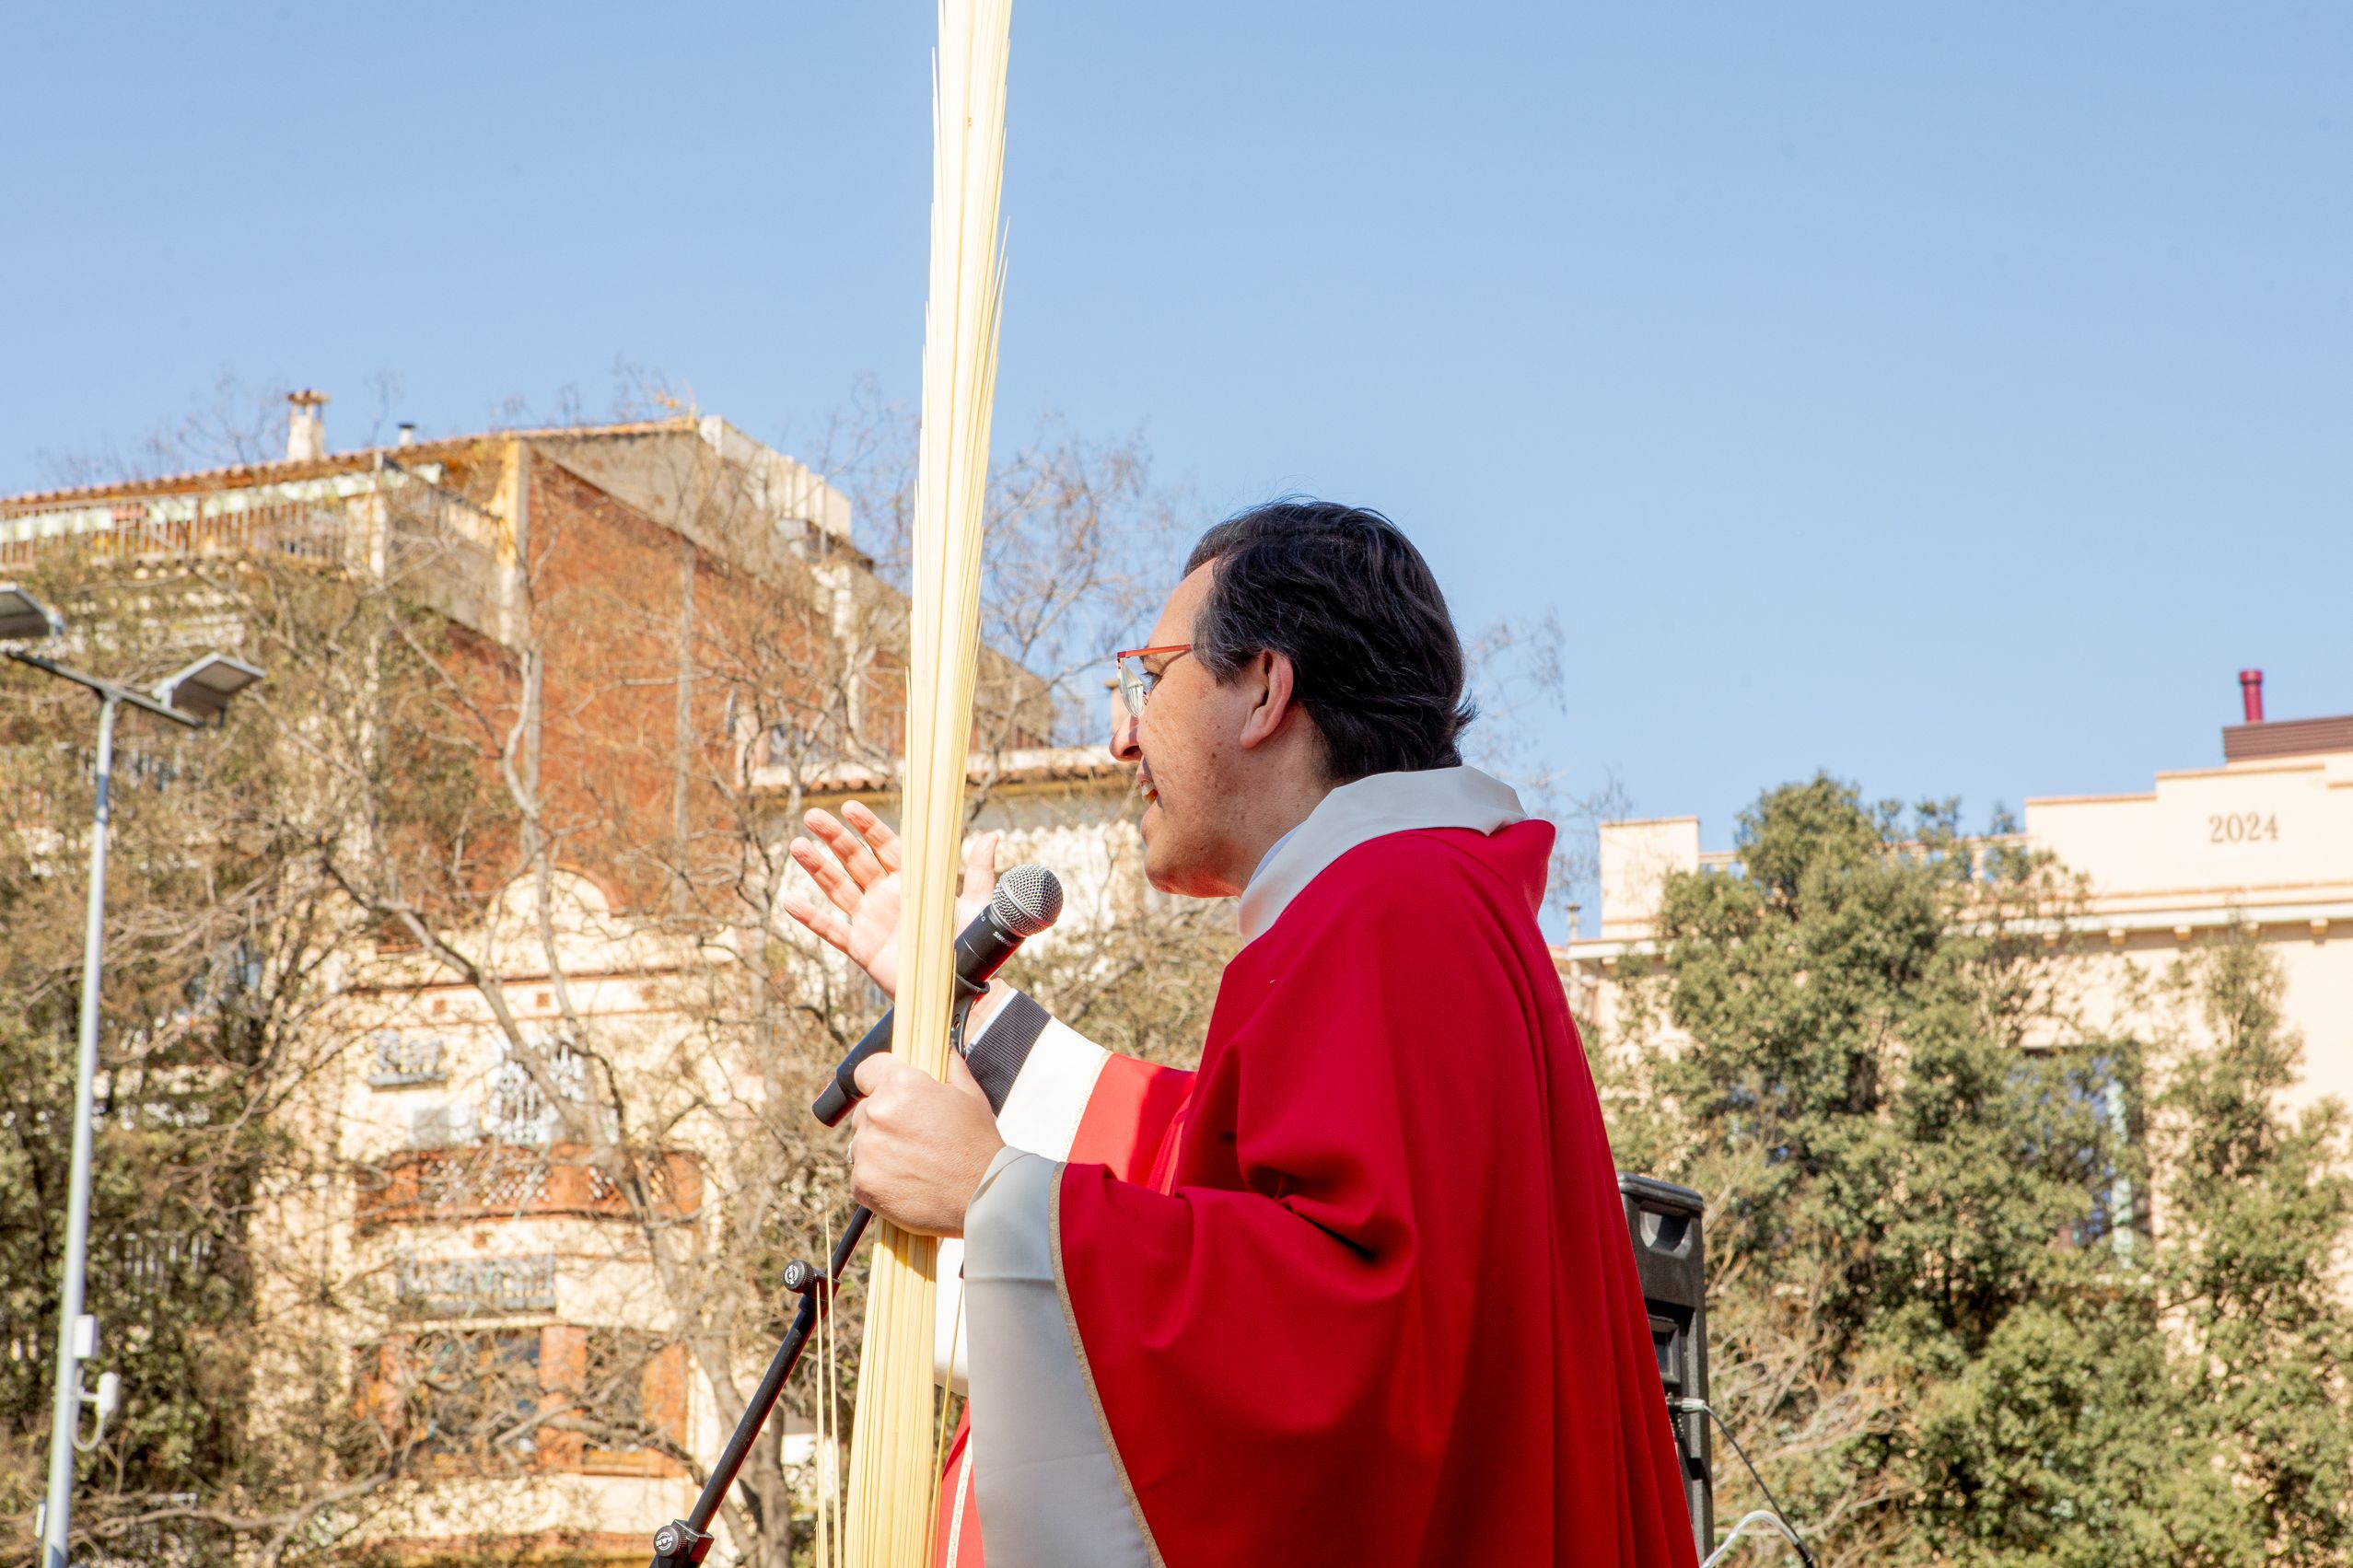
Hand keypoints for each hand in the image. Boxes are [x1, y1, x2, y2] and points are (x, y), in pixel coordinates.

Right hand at [781, 800, 1000, 999]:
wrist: (962, 988)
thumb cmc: (973, 945)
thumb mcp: (979, 905)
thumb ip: (979, 872)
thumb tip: (992, 837)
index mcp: (914, 881)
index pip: (886, 846)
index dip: (868, 827)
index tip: (850, 807)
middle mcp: (888, 896)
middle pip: (855, 860)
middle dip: (834, 838)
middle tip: (813, 816)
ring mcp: (871, 920)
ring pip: (838, 888)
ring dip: (817, 868)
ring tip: (796, 845)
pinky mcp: (861, 948)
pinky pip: (831, 931)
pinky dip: (811, 918)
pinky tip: (790, 902)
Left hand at [848, 1053, 1003, 1236]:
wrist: (982, 1197)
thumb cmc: (978, 1145)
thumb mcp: (970, 1096)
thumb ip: (949, 1067)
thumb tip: (942, 1050)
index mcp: (901, 1085)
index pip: (866, 1070)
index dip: (878, 1079)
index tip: (886, 1090)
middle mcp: (877, 1114)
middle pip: (865, 1110)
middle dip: (883, 1120)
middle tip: (914, 1136)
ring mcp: (866, 1151)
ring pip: (862, 1143)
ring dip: (880, 1150)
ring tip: (913, 1162)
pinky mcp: (862, 1183)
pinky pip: (861, 1175)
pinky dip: (878, 1179)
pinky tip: (906, 1182)